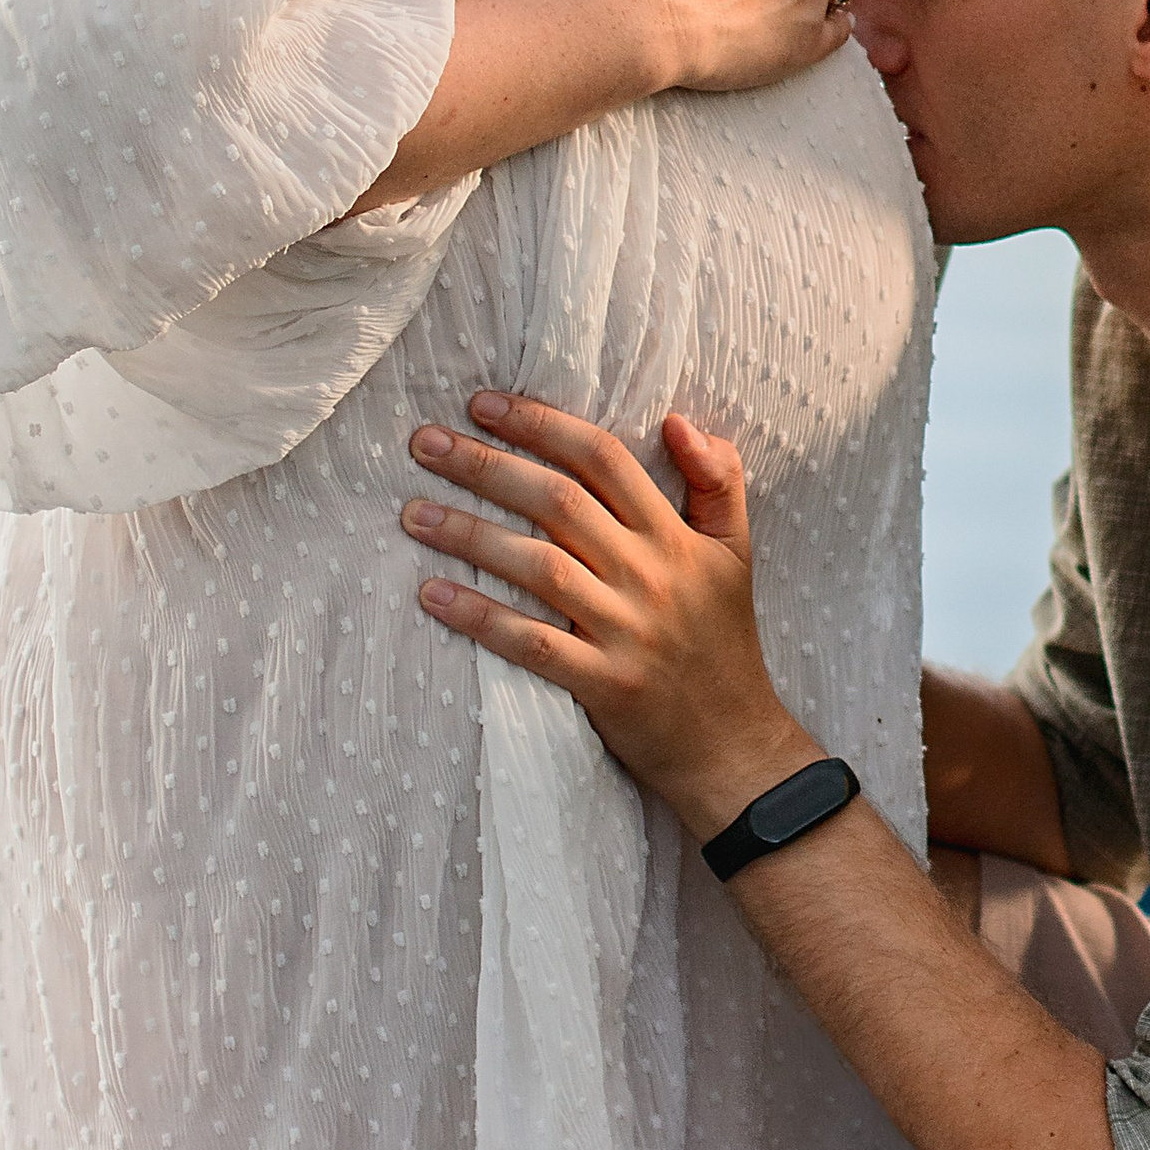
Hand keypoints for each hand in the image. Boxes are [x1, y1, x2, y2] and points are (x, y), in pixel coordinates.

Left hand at [402, 394, 810, 838]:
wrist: (735, 746)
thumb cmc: (725, 642)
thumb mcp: (737, 552)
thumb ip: (718, 481)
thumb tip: (678, 419)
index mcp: (676, 537)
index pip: (604, 459)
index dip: (542, 424)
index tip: (485, 403)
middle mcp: (650, 574)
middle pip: (558, 502)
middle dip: (487, 464)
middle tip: (425, 441)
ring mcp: (625, 630)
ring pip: (537, 567)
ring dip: (469, 534)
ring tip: (412, 512)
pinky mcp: (602, 683)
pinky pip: (530, 643)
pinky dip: (479, 616)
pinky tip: (432, 593)